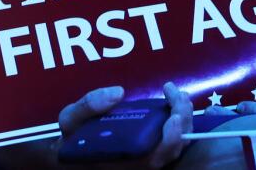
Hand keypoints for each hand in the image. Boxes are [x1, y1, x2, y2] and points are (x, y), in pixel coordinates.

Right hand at [58, 82, 192, 168]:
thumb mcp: (70, 120)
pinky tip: (178, 101)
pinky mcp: (151, 148)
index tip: (173, 118)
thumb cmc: (72, 137)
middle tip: (179, 97)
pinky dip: (181, 122)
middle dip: (182, 124)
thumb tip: (117, 93)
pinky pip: (174, 140)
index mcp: (121, 162)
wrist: (72, 150)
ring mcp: (147, 158)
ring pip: (176, 147)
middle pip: (171, 152)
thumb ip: (89, 106)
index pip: (153, 160)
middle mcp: (138, 165)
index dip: (169, 142)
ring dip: (185, 120)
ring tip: (179, 95)